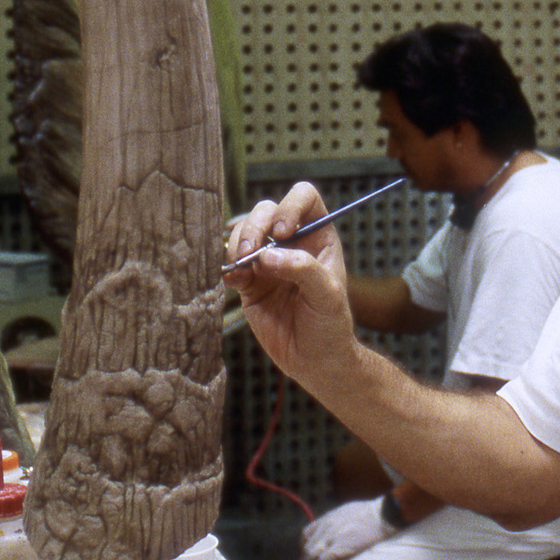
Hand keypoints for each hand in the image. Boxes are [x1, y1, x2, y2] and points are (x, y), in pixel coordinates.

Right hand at [225, 183, 357, 387]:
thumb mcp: (327, 296)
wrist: (315, 361)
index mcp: (318, 237)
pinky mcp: (249, 282)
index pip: (304, 199)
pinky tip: (233, 282)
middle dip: (255, 226)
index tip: (282, 231)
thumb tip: (266, 255)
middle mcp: (292, 243)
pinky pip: (232, 265)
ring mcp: (268, 261)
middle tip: (250, 252)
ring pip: (245, 233)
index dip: (290, 206)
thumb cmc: (331, 325)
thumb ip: (302, 269)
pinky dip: (228, 268)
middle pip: (267, 211)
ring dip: (238, 245)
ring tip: (241, 268)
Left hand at [300, 497, 392, 559]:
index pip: (306, 534)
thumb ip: (341, 520)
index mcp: (329, 518)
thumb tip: (341, 528)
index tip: (309, 557)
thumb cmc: (374, 513)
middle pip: (307, 547)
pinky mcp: (340, 546)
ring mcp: (332, 536)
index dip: (305, 548)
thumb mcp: (351, 511)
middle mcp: (327, 526)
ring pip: (311, 556)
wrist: (384, 514)